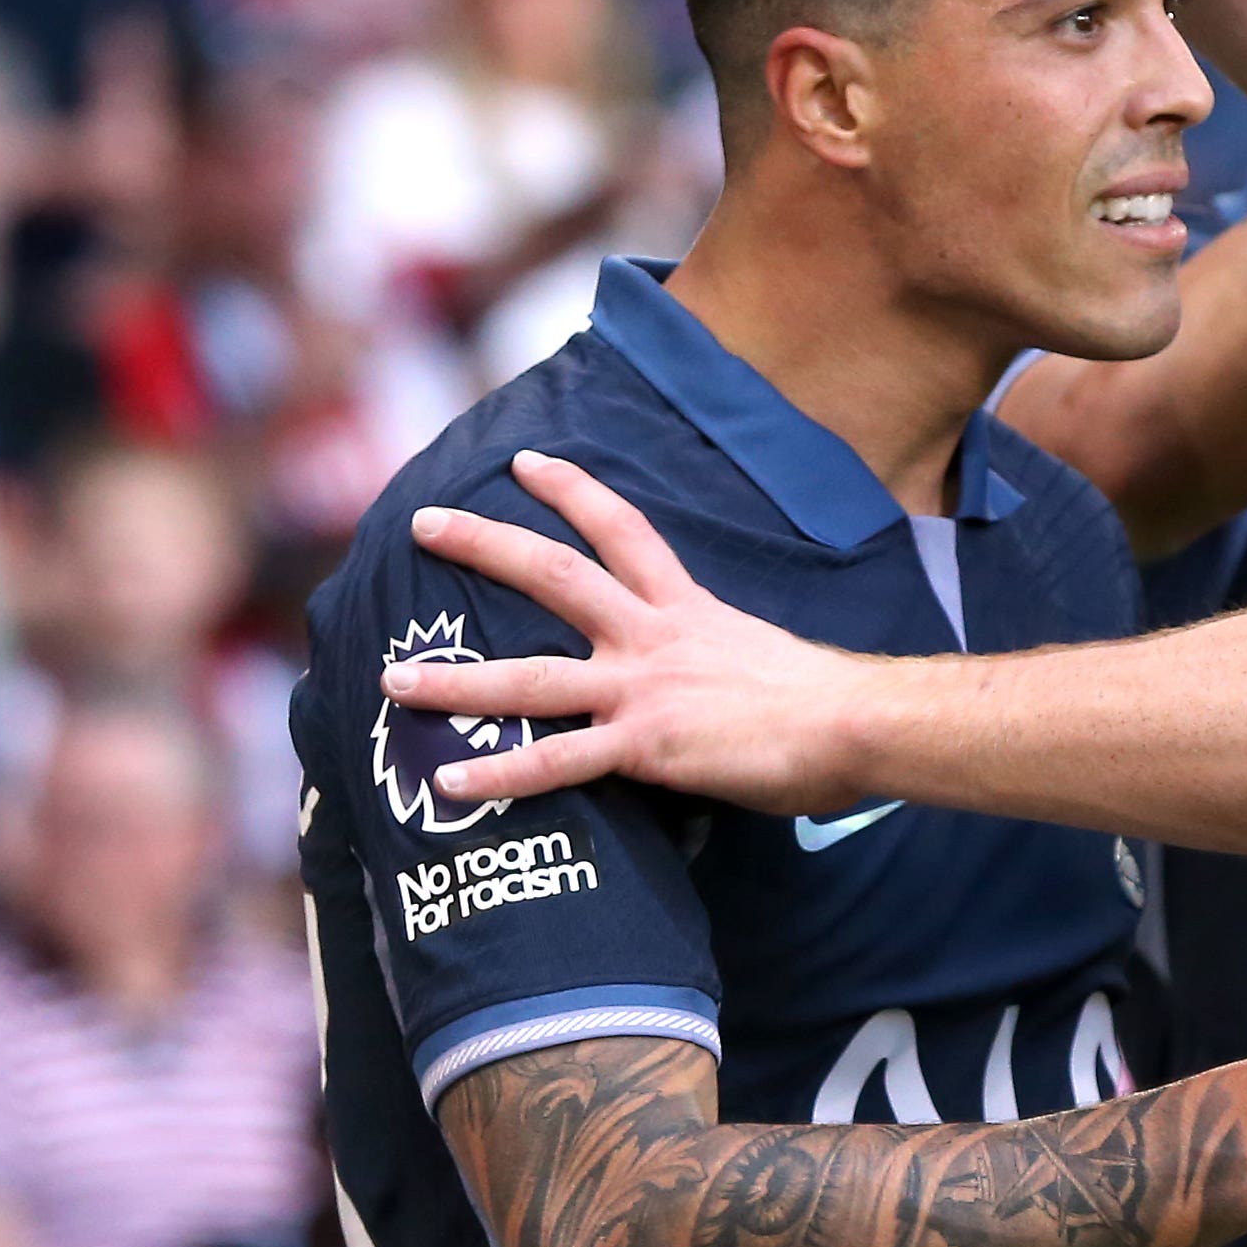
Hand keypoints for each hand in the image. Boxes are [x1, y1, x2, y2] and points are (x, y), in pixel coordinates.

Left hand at [384, 451, 883, 814]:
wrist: (854, 724)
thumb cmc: (827, 703)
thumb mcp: (762, 660)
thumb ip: (716, 667)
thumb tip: (710, 692)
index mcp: (687, 609)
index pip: (623, 530)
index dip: (572, 491)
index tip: (525, 463)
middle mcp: (654, 637)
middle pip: (555, 575)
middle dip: (483, 545)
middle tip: (425, 523)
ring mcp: (643, 690)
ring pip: (529, 678)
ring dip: (455, 680)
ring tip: (392, 680)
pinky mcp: (645, 747)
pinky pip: (556, 762)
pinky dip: (499, 775)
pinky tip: (450, 783)